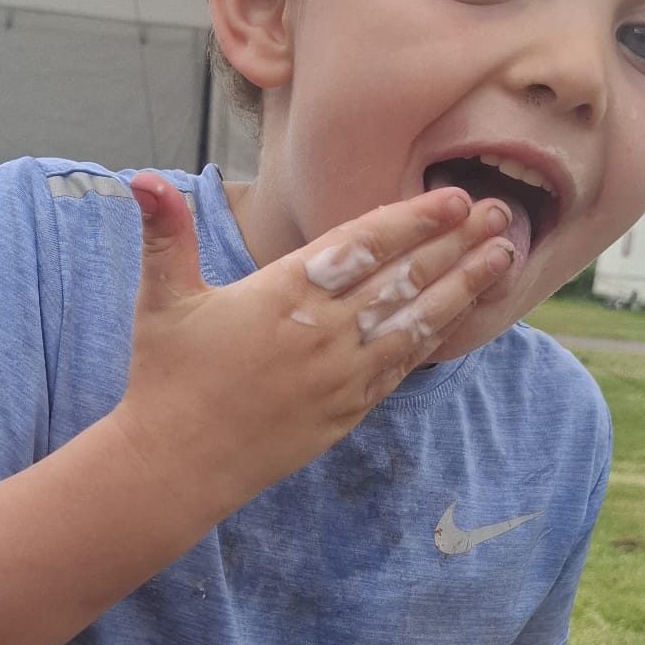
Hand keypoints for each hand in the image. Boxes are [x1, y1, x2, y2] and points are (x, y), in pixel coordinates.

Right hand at [112, 175, 516, 519]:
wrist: (176, 464)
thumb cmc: (166, 376)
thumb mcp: (162, 299)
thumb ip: (165, 234)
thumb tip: (141, 179)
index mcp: (281, 294)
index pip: (362, 246)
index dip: (413, 221)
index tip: (455, 199)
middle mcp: (321, 333)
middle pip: (403, 278)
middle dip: (456, 244)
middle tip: (502, 214)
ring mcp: (339, 376)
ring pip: (415, 322)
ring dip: (462, 288)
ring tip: (503, 258)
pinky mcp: (346, 412)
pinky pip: (401, 367)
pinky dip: (434, 337)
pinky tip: (460, 315)